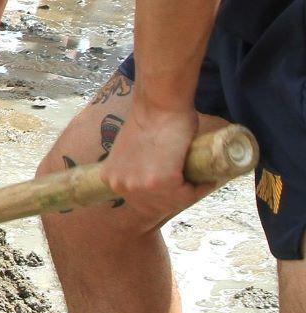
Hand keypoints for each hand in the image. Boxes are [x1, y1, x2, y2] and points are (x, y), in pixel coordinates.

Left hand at [100, 100, 205, 221]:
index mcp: (110, 179)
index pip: (141, 202)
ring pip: (175, 201)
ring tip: (199, 179)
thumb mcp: (130, 155)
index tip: (177, 190)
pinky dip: (199, 186)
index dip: (162, 198)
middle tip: (192, 185)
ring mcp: (141, 185)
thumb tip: (151, 187)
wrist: (158, 107)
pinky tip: (203, 176)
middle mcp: (121, 185)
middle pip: (157, 206)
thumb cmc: (148, 123)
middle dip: (177, 197)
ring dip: (190, 192)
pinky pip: (188, 193)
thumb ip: (135, 171)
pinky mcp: (163, 181)